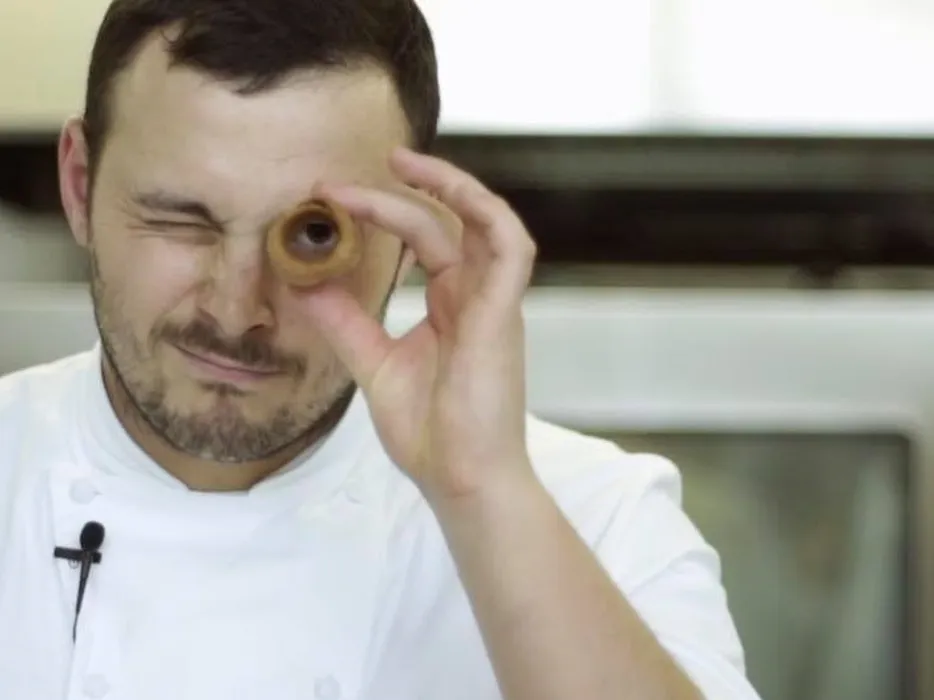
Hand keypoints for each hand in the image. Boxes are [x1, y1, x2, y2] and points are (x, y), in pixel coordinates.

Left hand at [302, 147, 536, 502]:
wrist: (461, 480)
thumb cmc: (431, 434)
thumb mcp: (373, 365)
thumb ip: (345, 322)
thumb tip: (304, 284)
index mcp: (451, 306)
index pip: (424, 239)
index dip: (380, 212)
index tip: (329, 200)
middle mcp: (476, 296)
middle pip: (445, 222)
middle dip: (398, 192)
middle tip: (339, 182)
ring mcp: (493, 303)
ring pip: (486, 220)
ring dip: (448, 186)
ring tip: (399, 164)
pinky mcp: (503, 315)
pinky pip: (511, 247)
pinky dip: (485, 213)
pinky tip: (443, 193)